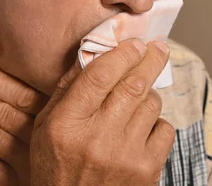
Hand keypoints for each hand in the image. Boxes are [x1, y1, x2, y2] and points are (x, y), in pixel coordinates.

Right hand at [30, 39, 174, 184]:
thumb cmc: (58, 167)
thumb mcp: (46, 128)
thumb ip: (69, 89)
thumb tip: (93, 50)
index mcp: (66, 125)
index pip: (99, 76)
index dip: (122, 53)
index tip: (134, 43)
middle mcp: (96, 138)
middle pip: (133, 84)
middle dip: (150, 60)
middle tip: (157, 48)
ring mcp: (125, 154)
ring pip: (151, 103)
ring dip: (148, 95)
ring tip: (137, 100)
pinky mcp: (147, 169)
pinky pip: (164, 128)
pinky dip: (157, 123)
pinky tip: (141, 130)